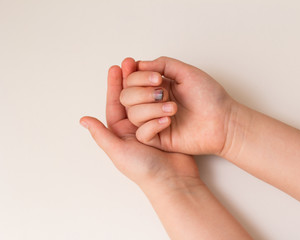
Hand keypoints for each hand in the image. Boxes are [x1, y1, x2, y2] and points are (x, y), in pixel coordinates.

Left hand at [80, 65, 198, 186]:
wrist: (174, 180)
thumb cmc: (144, 170)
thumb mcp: (118, 151)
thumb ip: (102, 135)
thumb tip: (83, 120)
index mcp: (120, 132)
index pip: (115, 103)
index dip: (114, 84)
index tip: (116, 67)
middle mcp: (134, 128)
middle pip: (131, 98)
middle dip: (131, 81)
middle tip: (133, 63)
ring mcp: (151, 125)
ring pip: (147, 100)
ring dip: (148, 89)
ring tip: (154, 77)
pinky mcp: (167, 126)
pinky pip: (162, 107)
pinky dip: (162, 99)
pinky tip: (165, 88)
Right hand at [120, 56, 246, 155]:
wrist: (224, 121)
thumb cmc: (210, 97)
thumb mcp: (186, 72)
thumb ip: (162, 64)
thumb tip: (139, 64)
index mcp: (157, 87)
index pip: (131, 80)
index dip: (137, 77)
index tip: (157, 77)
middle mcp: (152, 103)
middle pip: (126, 97)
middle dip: (142, 93)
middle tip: (164, 93)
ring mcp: (154, 121)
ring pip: (133, 114)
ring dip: (151, 108)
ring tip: (174, 108)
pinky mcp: (159, 139)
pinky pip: (142, 134)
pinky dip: (152, 125)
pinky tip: (169, 121)